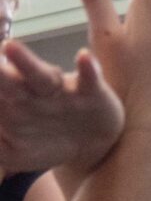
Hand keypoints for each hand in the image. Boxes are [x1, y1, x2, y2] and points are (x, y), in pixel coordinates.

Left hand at [0, 40, 123, 175]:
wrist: (93, 144)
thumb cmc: (46, 138)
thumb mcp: (12, 152)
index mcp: (8, 100)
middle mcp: (30, 90)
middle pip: (3, 80)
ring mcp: (60, 90)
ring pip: (39, 76)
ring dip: (25, 62)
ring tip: (10, 48)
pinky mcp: (91, 93)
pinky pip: (89, 80)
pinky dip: (88, 69)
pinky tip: (83, 58)